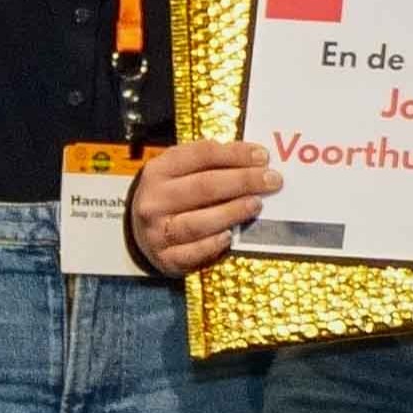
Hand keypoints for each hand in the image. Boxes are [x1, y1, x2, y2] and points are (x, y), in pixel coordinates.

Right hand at [119, 136, 285, 278]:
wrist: (140, 230)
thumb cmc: (170, 195)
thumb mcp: (180, 170)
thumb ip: (210, 161)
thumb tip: (253, 157)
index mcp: (159, 170)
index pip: (201, 155)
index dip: (235, 154)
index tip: (263, 156)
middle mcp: (154, 200)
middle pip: (204, 186)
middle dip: (243, 181)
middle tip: (271, 180)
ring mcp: (157, 231)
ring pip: (199, 222)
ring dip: (232, 212)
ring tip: (256, 204)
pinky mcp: (165, 258)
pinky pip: (193, 252)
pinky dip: (213, 245)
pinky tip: (231, 236)